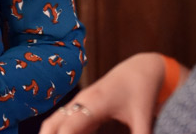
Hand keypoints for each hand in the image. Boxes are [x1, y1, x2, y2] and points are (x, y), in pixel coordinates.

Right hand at [40, 53, 166, 133]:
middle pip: (52, 125)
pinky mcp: (82, 109)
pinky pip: (65, 125)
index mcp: (94, 102)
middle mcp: (81, 102)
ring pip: (54, 124)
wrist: (140, 69)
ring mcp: (79, 105)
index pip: (68, 127)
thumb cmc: (141, 90)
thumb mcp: (143, 116)